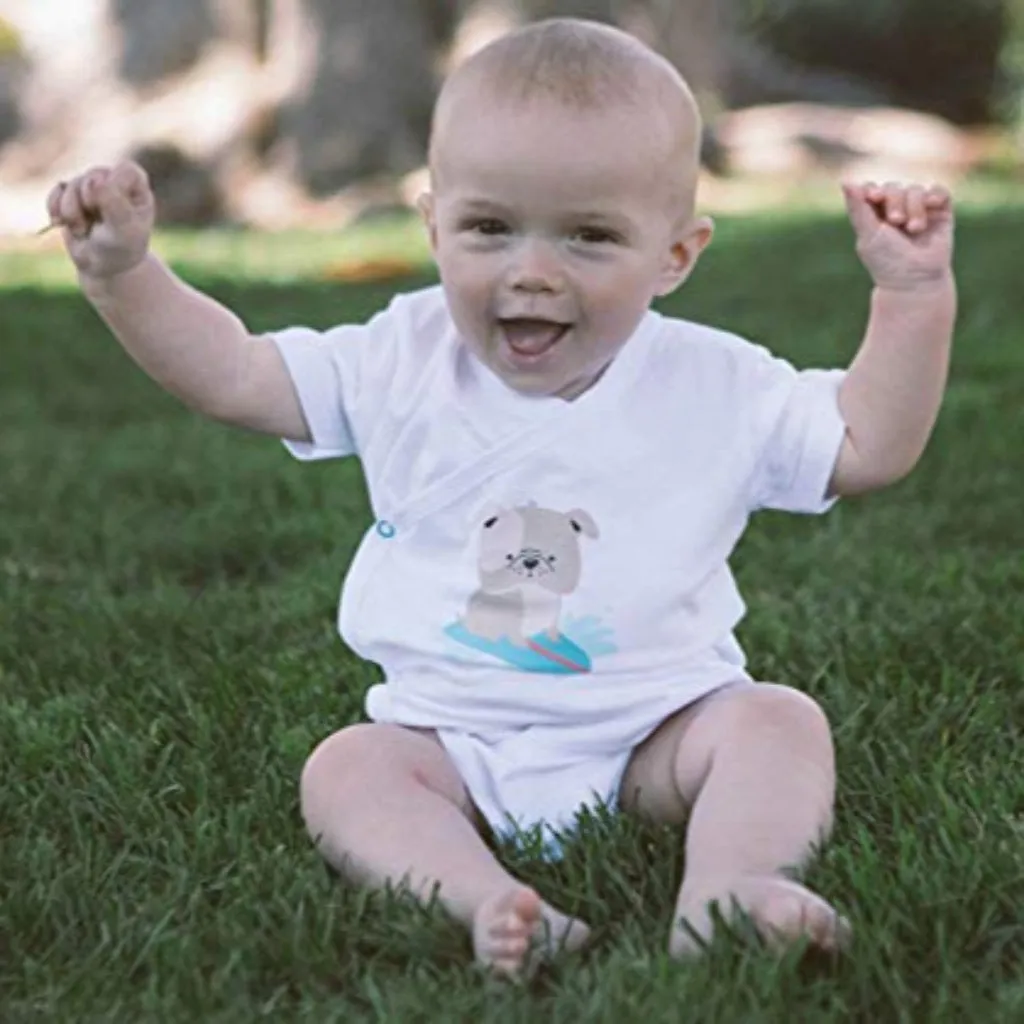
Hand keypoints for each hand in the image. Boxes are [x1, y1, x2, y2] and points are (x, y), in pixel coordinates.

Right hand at [45, 161, 154, 279]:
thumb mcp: (124, 230)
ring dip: (73, 214)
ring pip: (70, 186)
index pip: (125, 170)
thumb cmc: (122, 248)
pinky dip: (56, 211)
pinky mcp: (68, 195)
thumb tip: (96, 181)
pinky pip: (55, 193)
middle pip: (92, 177)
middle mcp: (113, 179)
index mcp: (135, 183)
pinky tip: (63, 224)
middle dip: (90, 206)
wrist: (105, 268)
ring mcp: (89, 186)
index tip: (116, 213)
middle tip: (101, 226)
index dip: (115, 191)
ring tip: (85, 230)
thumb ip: (114, 205)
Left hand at [842, 181, 953, 291]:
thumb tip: (845, 180)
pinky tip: (933, 204)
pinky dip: (935, 194)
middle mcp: (896, 210)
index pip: (872, 190)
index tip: (874, 198)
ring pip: (915, 190)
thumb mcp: (868, 234)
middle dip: (894, 201)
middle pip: (894, 188)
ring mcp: (919, 210)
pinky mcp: (940, 212)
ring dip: (914, 207)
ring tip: (914, 229)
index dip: (874, 190)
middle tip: (896, 222)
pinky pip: (939, 191)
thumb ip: (857, 208)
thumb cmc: (887, 261)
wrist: (917, 279)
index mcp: (874, 216)